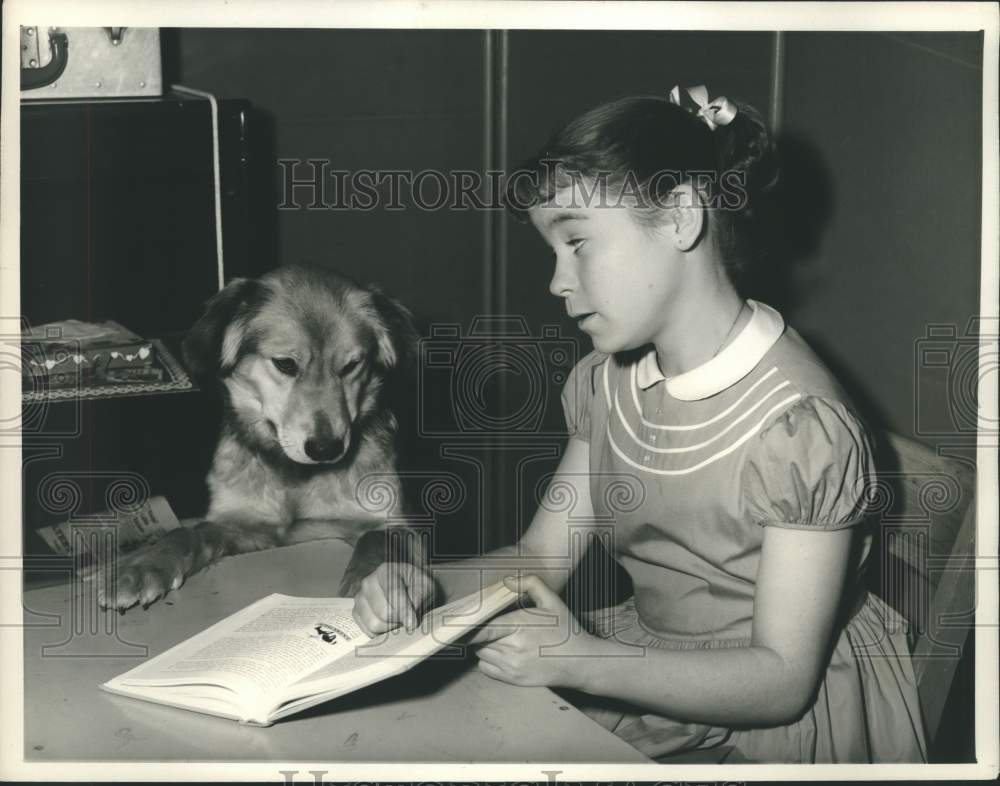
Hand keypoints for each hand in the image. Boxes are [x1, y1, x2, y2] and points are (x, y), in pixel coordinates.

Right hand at [351, 561, 435, 635]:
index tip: (413, 624)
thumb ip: (419, 598)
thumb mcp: (426, 586)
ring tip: (399, 619)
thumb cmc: (418, 586)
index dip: (404, 611)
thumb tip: (410, 621)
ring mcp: (360, 598)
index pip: (393, 593)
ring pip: (374, 624)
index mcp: (386, 571)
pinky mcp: (356, 613)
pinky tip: (389, 624)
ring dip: (390, 627)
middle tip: (409, 617)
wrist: (409, 587)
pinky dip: (380, 633)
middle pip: (383, 612)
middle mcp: (368, 583)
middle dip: (399, 619)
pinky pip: (367, 631)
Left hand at [469, 574, 599, 688]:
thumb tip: (507, 580)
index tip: (456, 620)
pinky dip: (486, 659)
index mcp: (520, 626)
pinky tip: (499, 651)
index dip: (466, 625)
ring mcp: (511, 667)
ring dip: (482, 644)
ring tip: (496, 636)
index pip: (482, 628)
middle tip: (485, 623)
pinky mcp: (513, 680)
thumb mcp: (553, 601)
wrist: (581, 662)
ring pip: (480, 653)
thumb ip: (530, 584)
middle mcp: (513, 649)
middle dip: (477, 631)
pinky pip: (485, 668)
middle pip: (477, 640)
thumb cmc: (566, 630)